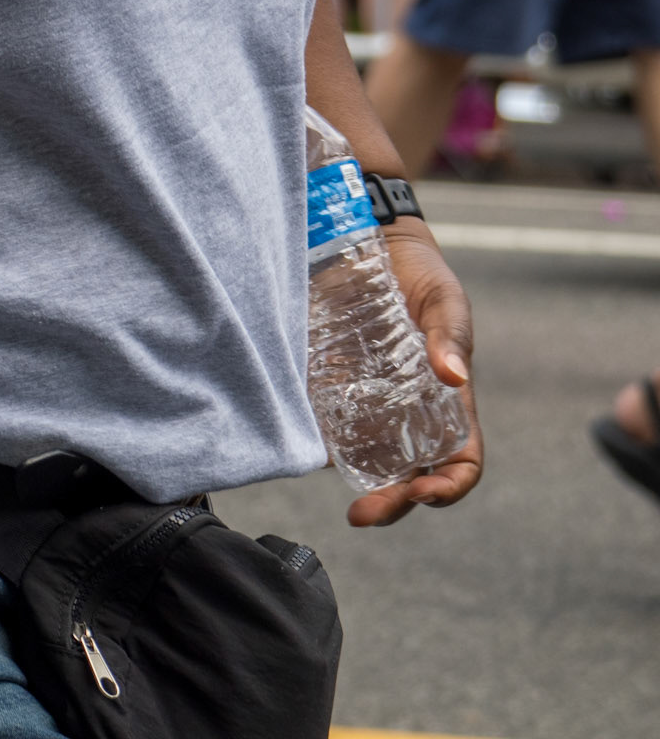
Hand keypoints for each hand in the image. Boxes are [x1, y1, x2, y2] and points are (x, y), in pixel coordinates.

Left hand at [346, 218, 482, 528]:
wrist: (379, 246)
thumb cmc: (424, 278)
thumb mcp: (446, 302)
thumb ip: (451, 335)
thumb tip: (454, 374)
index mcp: (449, 405)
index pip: (459, 465)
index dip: (448, 489)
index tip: (423, 494)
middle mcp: (411, 415)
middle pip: (409, 479)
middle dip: (391, 504)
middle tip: (362, 514)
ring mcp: (373, 404)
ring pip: (368, 461)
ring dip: (353, 482)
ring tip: (327, 483)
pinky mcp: (337, 385)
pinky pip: (329, 423)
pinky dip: (319, 440)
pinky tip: (301, 442)